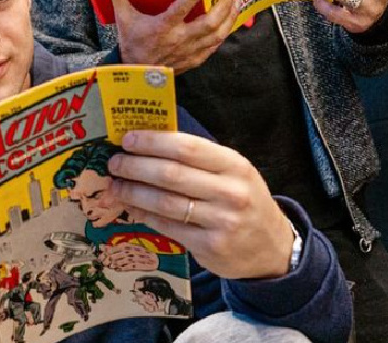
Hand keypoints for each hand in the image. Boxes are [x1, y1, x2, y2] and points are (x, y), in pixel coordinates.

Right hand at [100, 0, 236, 74]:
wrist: (136, 74)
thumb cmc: (132, 43)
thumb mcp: (123, 19)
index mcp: (162, 28)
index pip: (180, 10)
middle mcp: (179, 39)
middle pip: (209, 23)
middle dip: (223, 6)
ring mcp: (190, 51)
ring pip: (217, 34)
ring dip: (229, 17)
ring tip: (235, 1)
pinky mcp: (196, 59)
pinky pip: (216, 46)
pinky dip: (225, 32)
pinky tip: (229, 21)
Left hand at [100, 243, 158, 270]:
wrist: (155, 259)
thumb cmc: (141, 254)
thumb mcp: (132, 249)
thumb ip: (121, 249)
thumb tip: (107, 248)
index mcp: (132, 245)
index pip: (120, 246)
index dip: (111, 249)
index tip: (103, 253)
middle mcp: (135, 250)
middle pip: (122, 252)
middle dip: (113, 257)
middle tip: (105, 261)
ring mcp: (139, 257)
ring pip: (126, 259)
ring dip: (117, 263)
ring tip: (110, 266)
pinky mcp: (141, 265)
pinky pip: (132, 266)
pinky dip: (124, 268)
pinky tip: (118, 270)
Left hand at [106, 131, 292, 279]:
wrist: (273, 247)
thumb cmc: (244, 201)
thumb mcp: (232, 173)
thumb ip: (197, 160)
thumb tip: (147, 146)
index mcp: (234, 165)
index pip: (187, 147)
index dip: (153, 142)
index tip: (128, 139)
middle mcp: (230, 192)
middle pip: (171, 174)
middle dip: (136, 167)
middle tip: (115, 163)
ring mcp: (221, 221)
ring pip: (165, 202)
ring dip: (133, 192)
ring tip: (116, 186)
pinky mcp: (210, 246)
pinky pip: (168, 226)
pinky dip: (144, 215)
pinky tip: (131, 207)